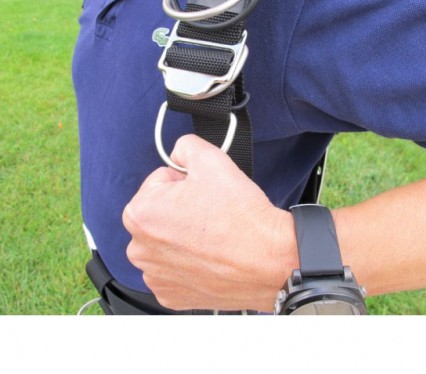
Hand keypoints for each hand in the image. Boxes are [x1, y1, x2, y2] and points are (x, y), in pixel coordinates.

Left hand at [122, 134, 297, 311]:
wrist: (269, 261)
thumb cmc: (240, 216)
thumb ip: (185, 146)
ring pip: (167, 241)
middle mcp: (139, 248)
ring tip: (213, 237)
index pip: (159, 181)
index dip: (186, 182)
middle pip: (160, 212)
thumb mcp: (211, 159)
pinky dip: (189, 262)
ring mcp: (155, 276)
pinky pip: (174, 268)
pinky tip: (210, 258)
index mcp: (140, 213)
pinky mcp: (171, 296)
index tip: (205, 194)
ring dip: (184, 236)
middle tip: (211, 214)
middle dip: (181, 208)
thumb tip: (177, 153)